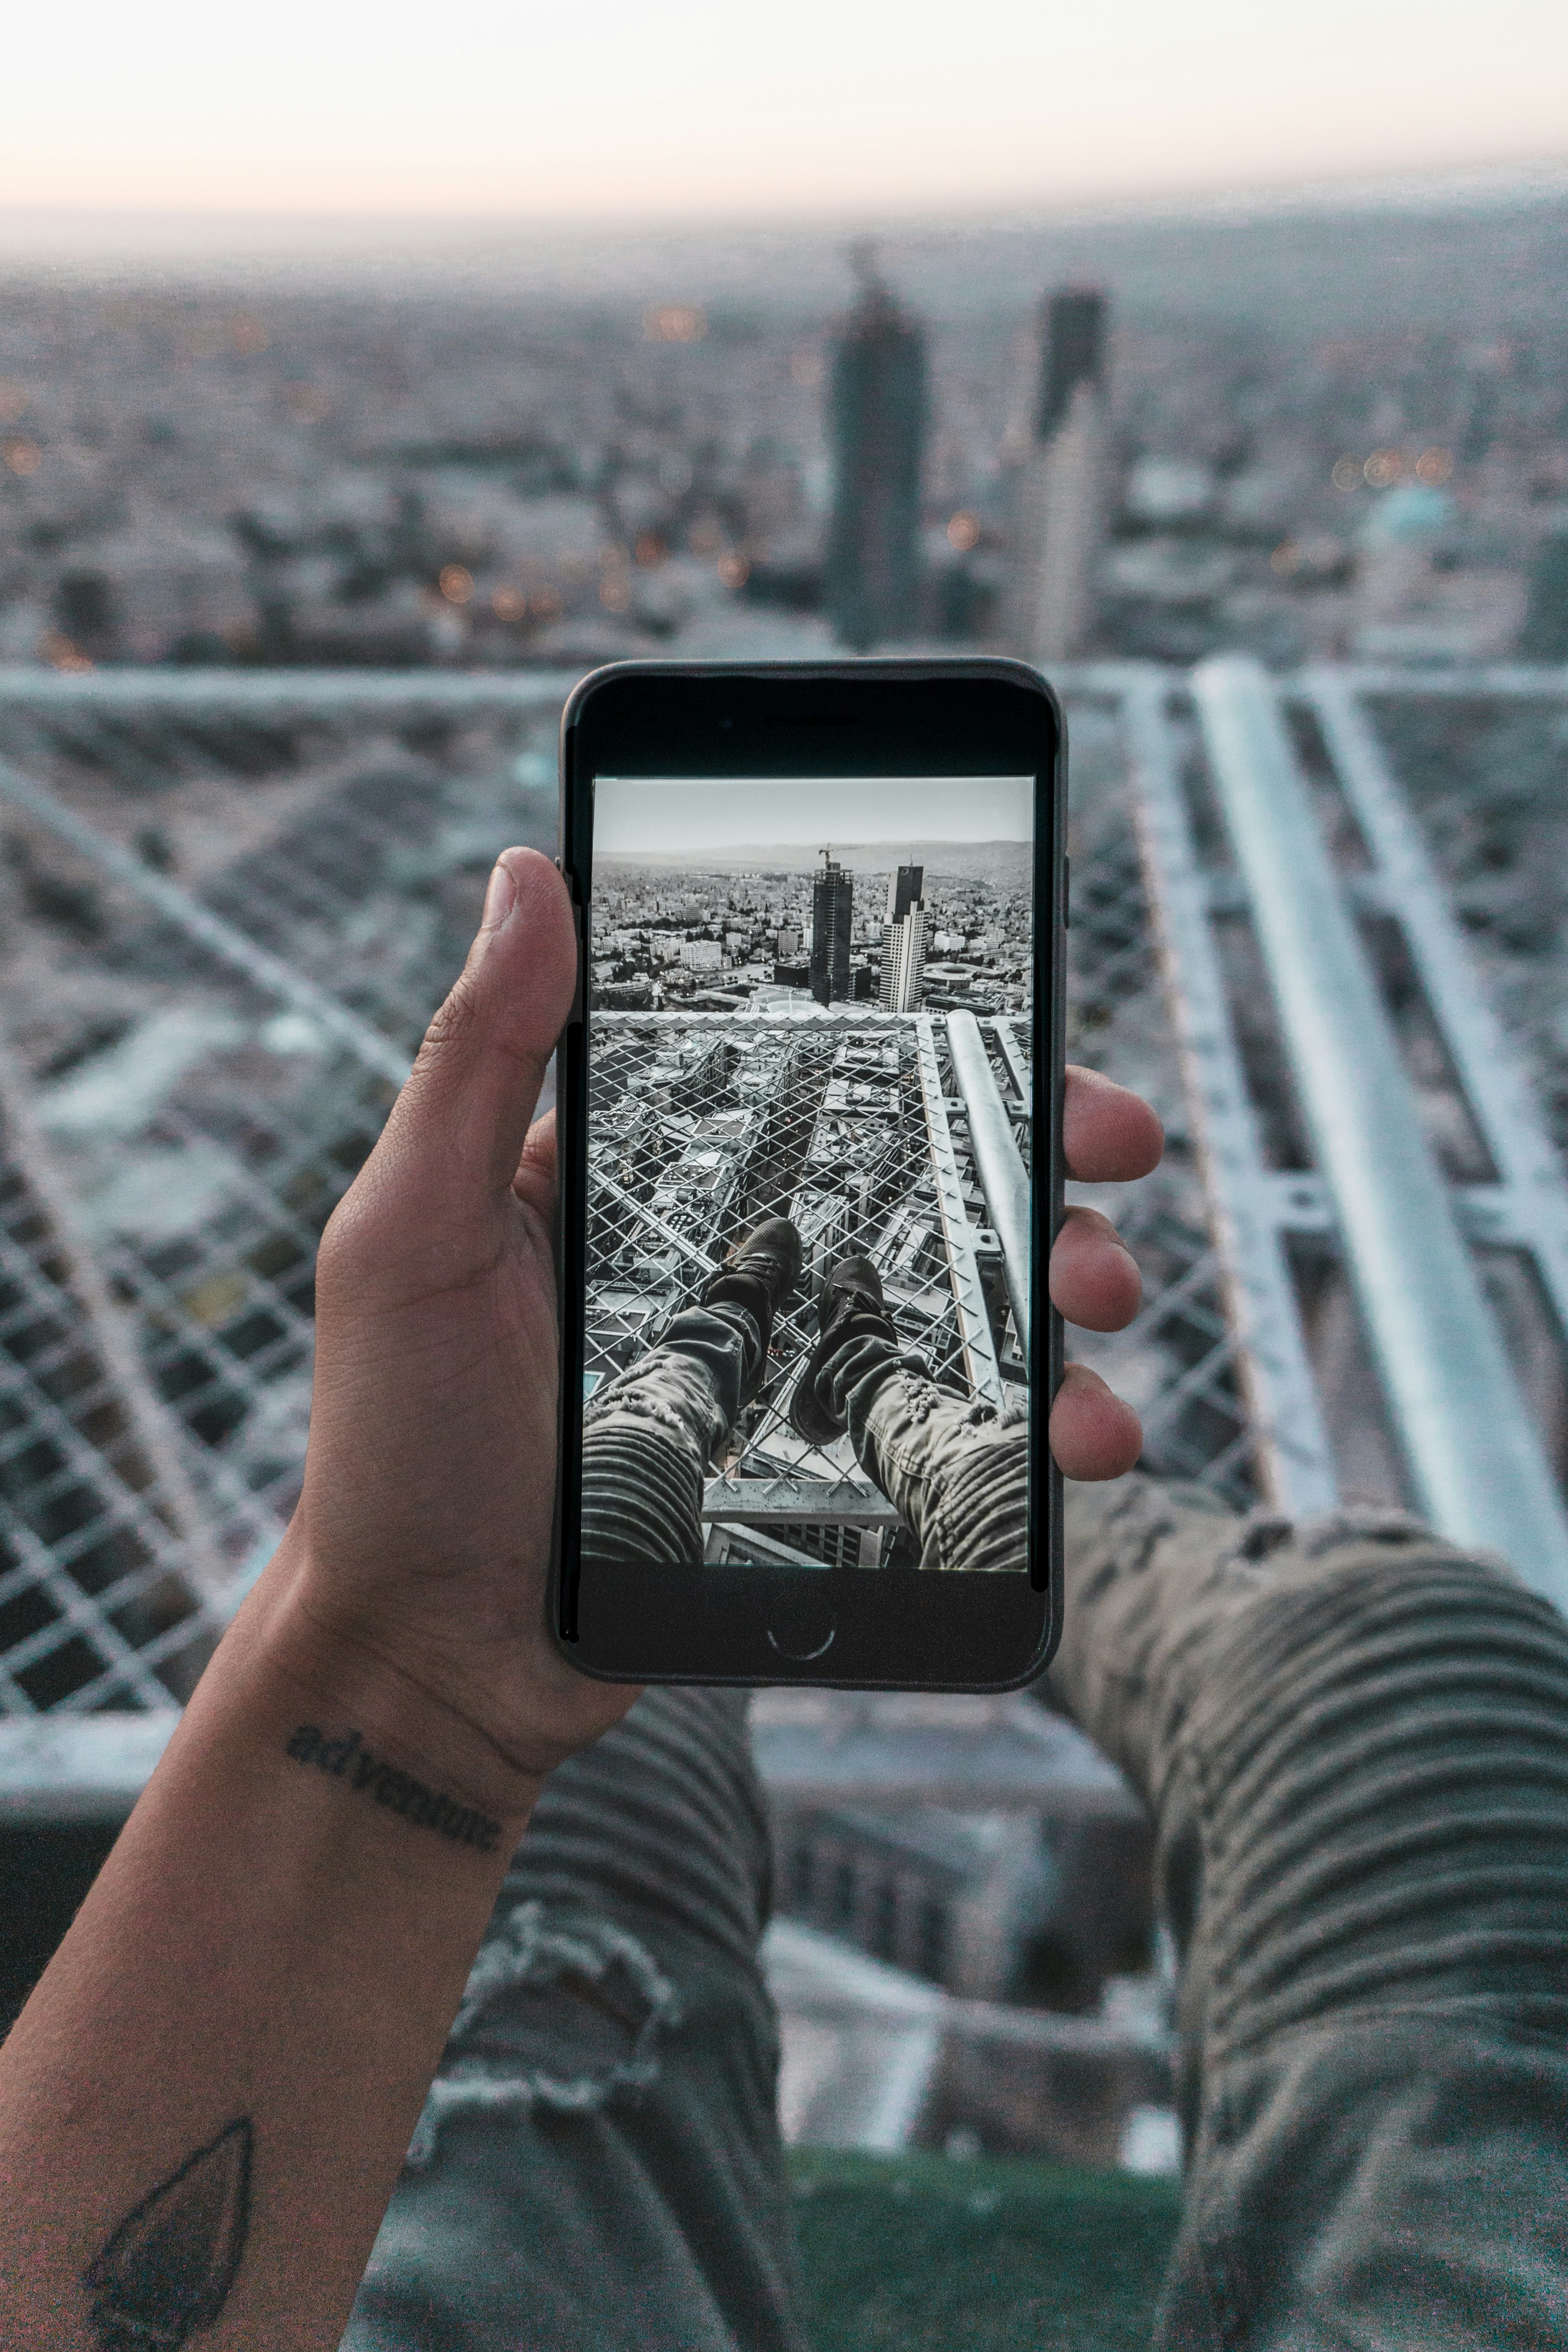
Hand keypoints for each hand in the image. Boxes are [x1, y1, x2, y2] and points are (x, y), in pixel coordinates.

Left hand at [272, 851, 1161, 1812]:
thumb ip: (476, 1058)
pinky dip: (1051, 1429)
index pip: (817, 1074)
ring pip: (979, 1299)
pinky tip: (1087, 1439)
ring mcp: (799, 1372)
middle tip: (1117, 1143)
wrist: (436, 1664)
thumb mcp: (414, 1231)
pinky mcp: (834, 1477)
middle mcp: (747, 1262)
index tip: (1023, 1013)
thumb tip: (529, 871)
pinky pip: (969, 1431)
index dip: (932, 1034)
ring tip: (1104, 1293)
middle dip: (1049, 1146)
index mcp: (656, 1181)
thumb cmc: (397, 1446)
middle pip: (934, 1174)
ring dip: (1073, 1278)